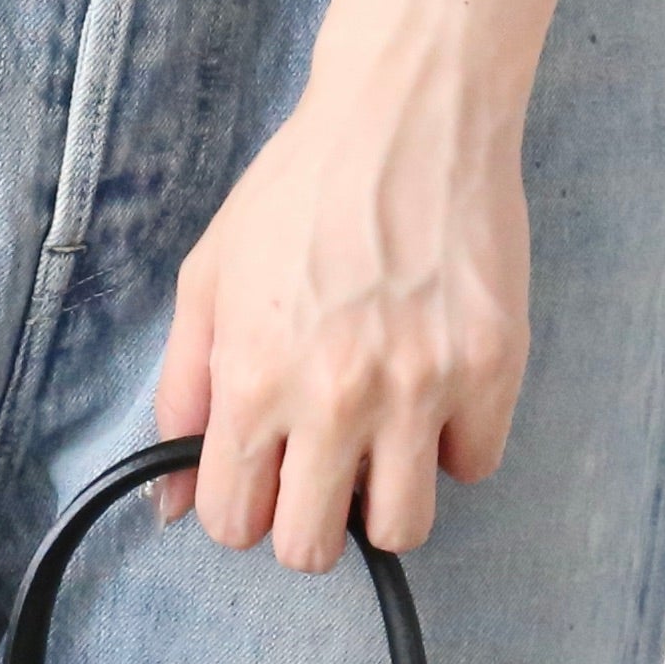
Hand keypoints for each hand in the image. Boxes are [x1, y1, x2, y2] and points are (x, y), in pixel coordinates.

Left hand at [154, 16, 529, 574]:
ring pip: (402, 528)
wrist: (408, 113)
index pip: (233, 523)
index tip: (259, 479)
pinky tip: (436, 391)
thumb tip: (172, 502)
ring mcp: (422, 389)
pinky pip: (474, 465)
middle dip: (307, 521)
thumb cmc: (301, 190)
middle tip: (319, 472)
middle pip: (311, 550)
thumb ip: (184, 395)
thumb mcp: (209, 281)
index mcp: (256, 380)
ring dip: (384, 499)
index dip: (241, 509)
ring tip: (380, 441)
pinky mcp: (492, 369)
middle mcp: (337, 398)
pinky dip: (455, 444)